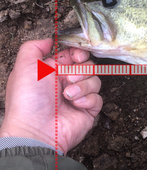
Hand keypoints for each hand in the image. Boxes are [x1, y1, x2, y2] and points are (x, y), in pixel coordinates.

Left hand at [0, 39, 102, 153]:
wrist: (35, 130)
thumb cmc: (27, 100)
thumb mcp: (24, 66)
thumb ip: (34, 47)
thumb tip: (50, 39)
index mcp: (53, 71)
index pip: (74, 55)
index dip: (79, 53)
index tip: (77, 57)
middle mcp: (66, 82)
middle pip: (88, 65)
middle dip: (81, 69)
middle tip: (69, 78)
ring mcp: (78, 96)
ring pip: (95, 80)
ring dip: (82, 86)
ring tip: (68, 95)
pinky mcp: (88, 110)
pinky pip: (98, 97)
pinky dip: (88, 99)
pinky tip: (76, 104)